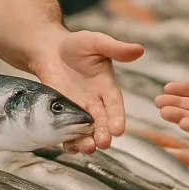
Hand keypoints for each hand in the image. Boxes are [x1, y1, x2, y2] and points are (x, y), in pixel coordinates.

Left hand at [30, 29, 144, 153]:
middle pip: (102, 123)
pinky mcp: (60, 114)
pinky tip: (68, 145)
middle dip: (103, 134)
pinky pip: (66, 131)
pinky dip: (68, 140)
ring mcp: (77, 111)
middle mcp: (95, 104)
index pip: (115, 106)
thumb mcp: (96, 42)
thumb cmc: (76, 45)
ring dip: (86, 141)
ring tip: (87, 147)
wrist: (49, 50)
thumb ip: (115, 48)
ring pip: (85, 131)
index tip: (118, 130)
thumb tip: (139, 49)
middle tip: (103, 143)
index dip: (117, 118)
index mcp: (107, 88)